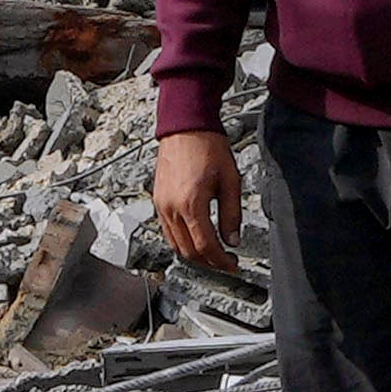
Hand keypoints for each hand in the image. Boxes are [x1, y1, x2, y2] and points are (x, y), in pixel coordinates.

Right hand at [151, 130, 242, 273]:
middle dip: (209, 262)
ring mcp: (161, 205)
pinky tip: (196, 239)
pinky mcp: (157, 201)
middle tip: (226, 263)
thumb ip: (232, 214)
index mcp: (191, 203)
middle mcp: (171, 207)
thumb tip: (232, 238)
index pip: (205, 245)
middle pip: (188, 251)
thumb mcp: (230, 181)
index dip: (221, 261)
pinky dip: (182, 241)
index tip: (233, 265)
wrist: (185, 127)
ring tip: (212, 254)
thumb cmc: (207, 146)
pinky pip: (167, 231)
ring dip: (194, 254)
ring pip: (175, 244)